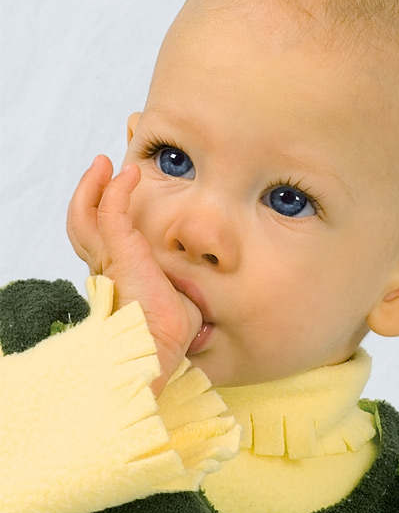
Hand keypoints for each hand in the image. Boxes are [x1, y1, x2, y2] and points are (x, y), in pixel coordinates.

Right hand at [67, 155, 201, 395]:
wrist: (158, 348)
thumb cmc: (169, 334)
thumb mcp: (178, 302)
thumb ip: (181, 289)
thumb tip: (200, 292)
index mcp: (117, 276)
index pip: (102, 239)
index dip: (104, 214)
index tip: (118, 194)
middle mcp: (105, 266)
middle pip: (83, 222)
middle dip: (90, 191)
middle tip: (102, 168)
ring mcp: (109, 259)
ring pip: (85, 215)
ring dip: (93, 185)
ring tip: (104, 164)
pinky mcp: (120, 253)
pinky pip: (110, 213)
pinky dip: (117, 190)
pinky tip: (129, 174)